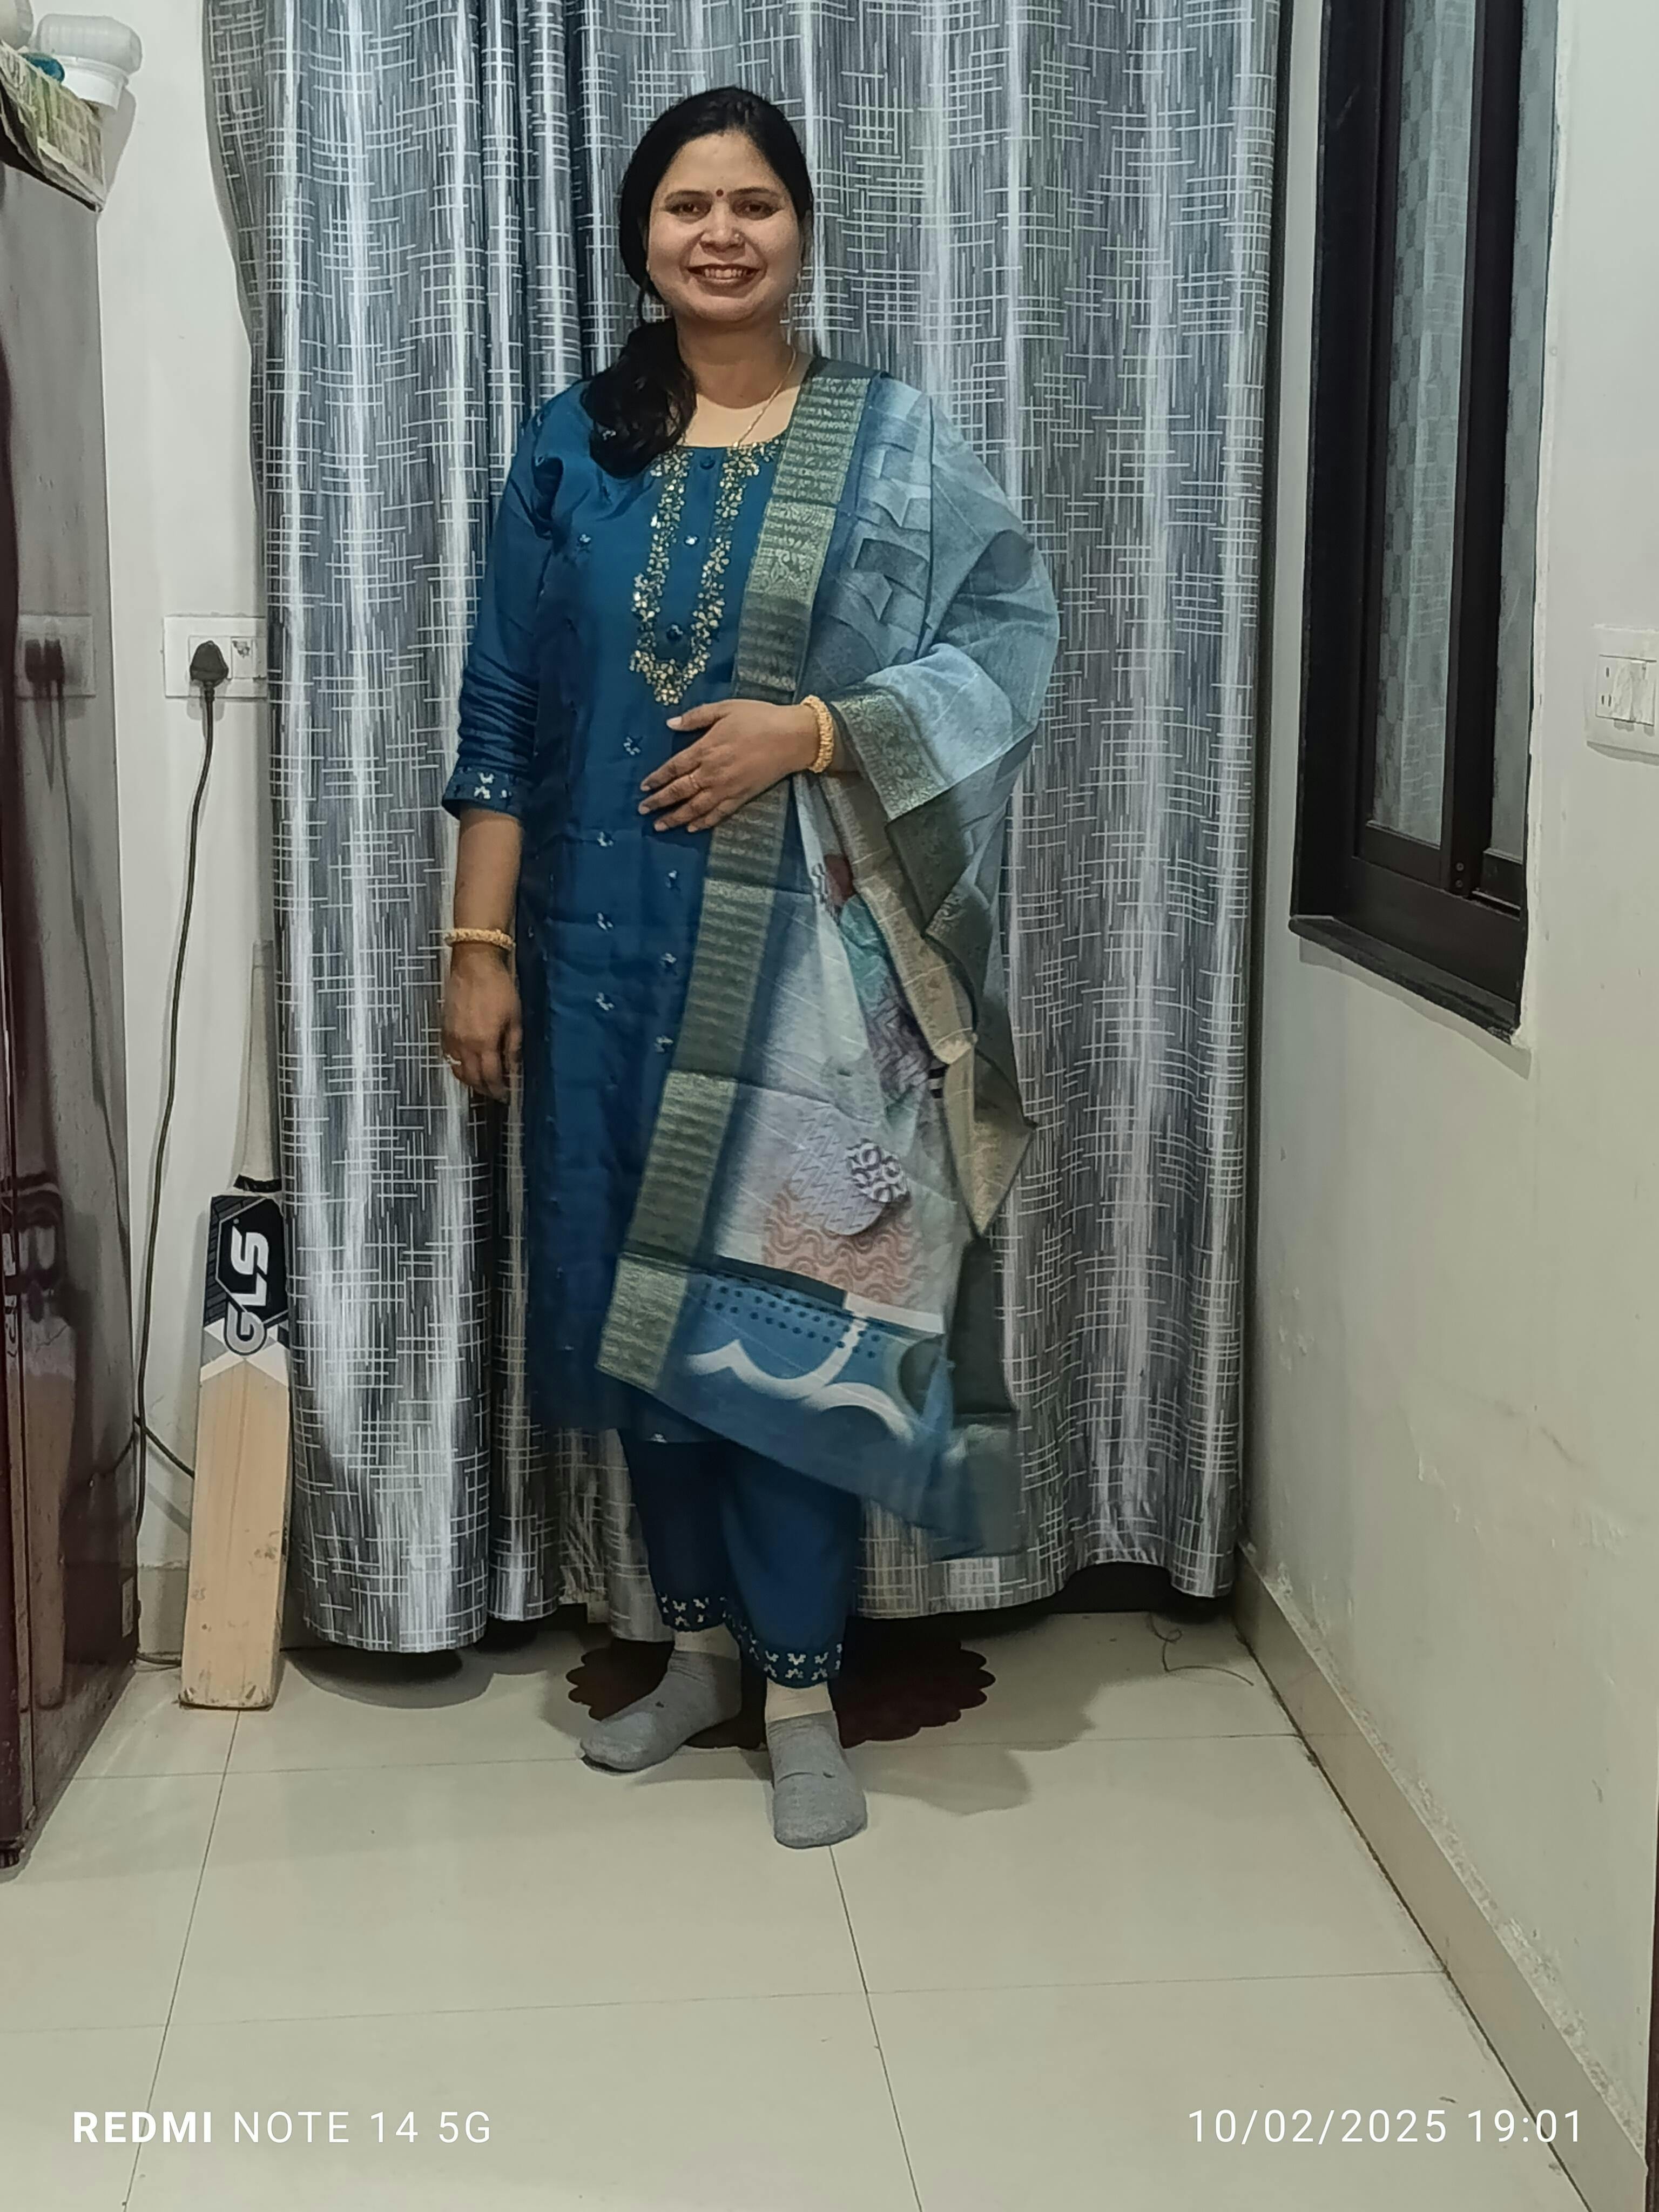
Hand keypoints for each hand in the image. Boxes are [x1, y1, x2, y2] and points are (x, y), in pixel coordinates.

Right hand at [441, 944, 521, 1101]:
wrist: (474, 965)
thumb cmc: (498, 988)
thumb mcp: (514, 1018)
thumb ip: (512, 1046)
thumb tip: (513, 1068)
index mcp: (484, 1042)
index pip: (490, 1077)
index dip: (498, 1089)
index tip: (505, 1095)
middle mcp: (464, 1044)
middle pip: (472, 1078)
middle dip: (484, 1089)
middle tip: (495, 1092)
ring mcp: (452, 1037)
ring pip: (458, 1069)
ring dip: (470, 1080)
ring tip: (483, 1082)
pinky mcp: (444, 1029)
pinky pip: (450, 1056)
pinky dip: (459, 1065)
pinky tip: (468, 1064)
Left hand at [638, 697, 817, 831]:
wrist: (792, 737)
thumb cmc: (759, 718)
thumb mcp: (725, 708)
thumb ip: (696, 717)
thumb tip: (670, 724)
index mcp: (705, 749)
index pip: (674, 768)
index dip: (657, 778)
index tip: (643, 788)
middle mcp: (712, 772)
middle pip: (679, 791)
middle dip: (659, 802)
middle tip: (643, 811)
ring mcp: (726, 788)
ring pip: (695, 807)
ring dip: (676, 818)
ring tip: (660, 826)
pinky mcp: (741, 797)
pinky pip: (718, 814)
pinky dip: (704, 822)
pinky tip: (692, 828)